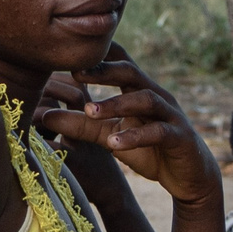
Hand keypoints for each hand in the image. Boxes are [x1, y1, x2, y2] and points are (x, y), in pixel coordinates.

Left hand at [35, 49, 219, 209]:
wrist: (188, 176)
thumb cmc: (147, 150)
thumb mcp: (110, 137)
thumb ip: (82, 125)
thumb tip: (44, 116)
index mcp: (138, 89)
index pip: (119, 61)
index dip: (96, 55)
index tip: (65, 56)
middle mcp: (156, 94)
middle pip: (131, 72)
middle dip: (104, 70)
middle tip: (76, 73)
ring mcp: (170, 114)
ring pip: (145, 98)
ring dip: (117, 103)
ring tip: (90, 111)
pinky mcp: (179, 136)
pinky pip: (157, 132)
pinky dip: (135, 136)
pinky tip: (114, 144)